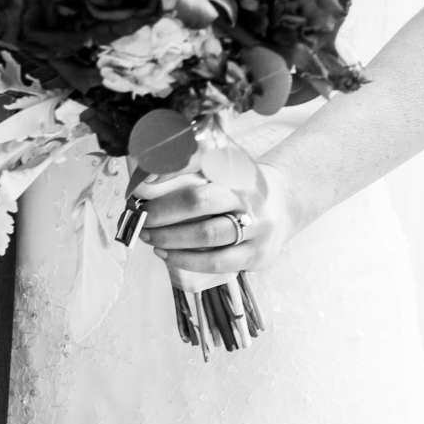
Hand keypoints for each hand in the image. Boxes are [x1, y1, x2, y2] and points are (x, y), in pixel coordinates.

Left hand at [136, 147, 297, 287]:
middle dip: (163, 211)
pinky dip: (187, 260)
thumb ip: (190, 162)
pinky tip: (168, 255)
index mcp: (237, 166)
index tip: (141, 181)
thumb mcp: (223, 163)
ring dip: (170, 238)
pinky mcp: (257, 254)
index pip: (197, 162)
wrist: (283, 205)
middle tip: (142, 217)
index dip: (167, 171)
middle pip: (198, 201)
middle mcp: (248, 193)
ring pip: (206, 234)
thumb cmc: (238, 184)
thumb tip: (145, 171)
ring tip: (149, 237)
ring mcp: (256, 225)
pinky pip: (217, 262)